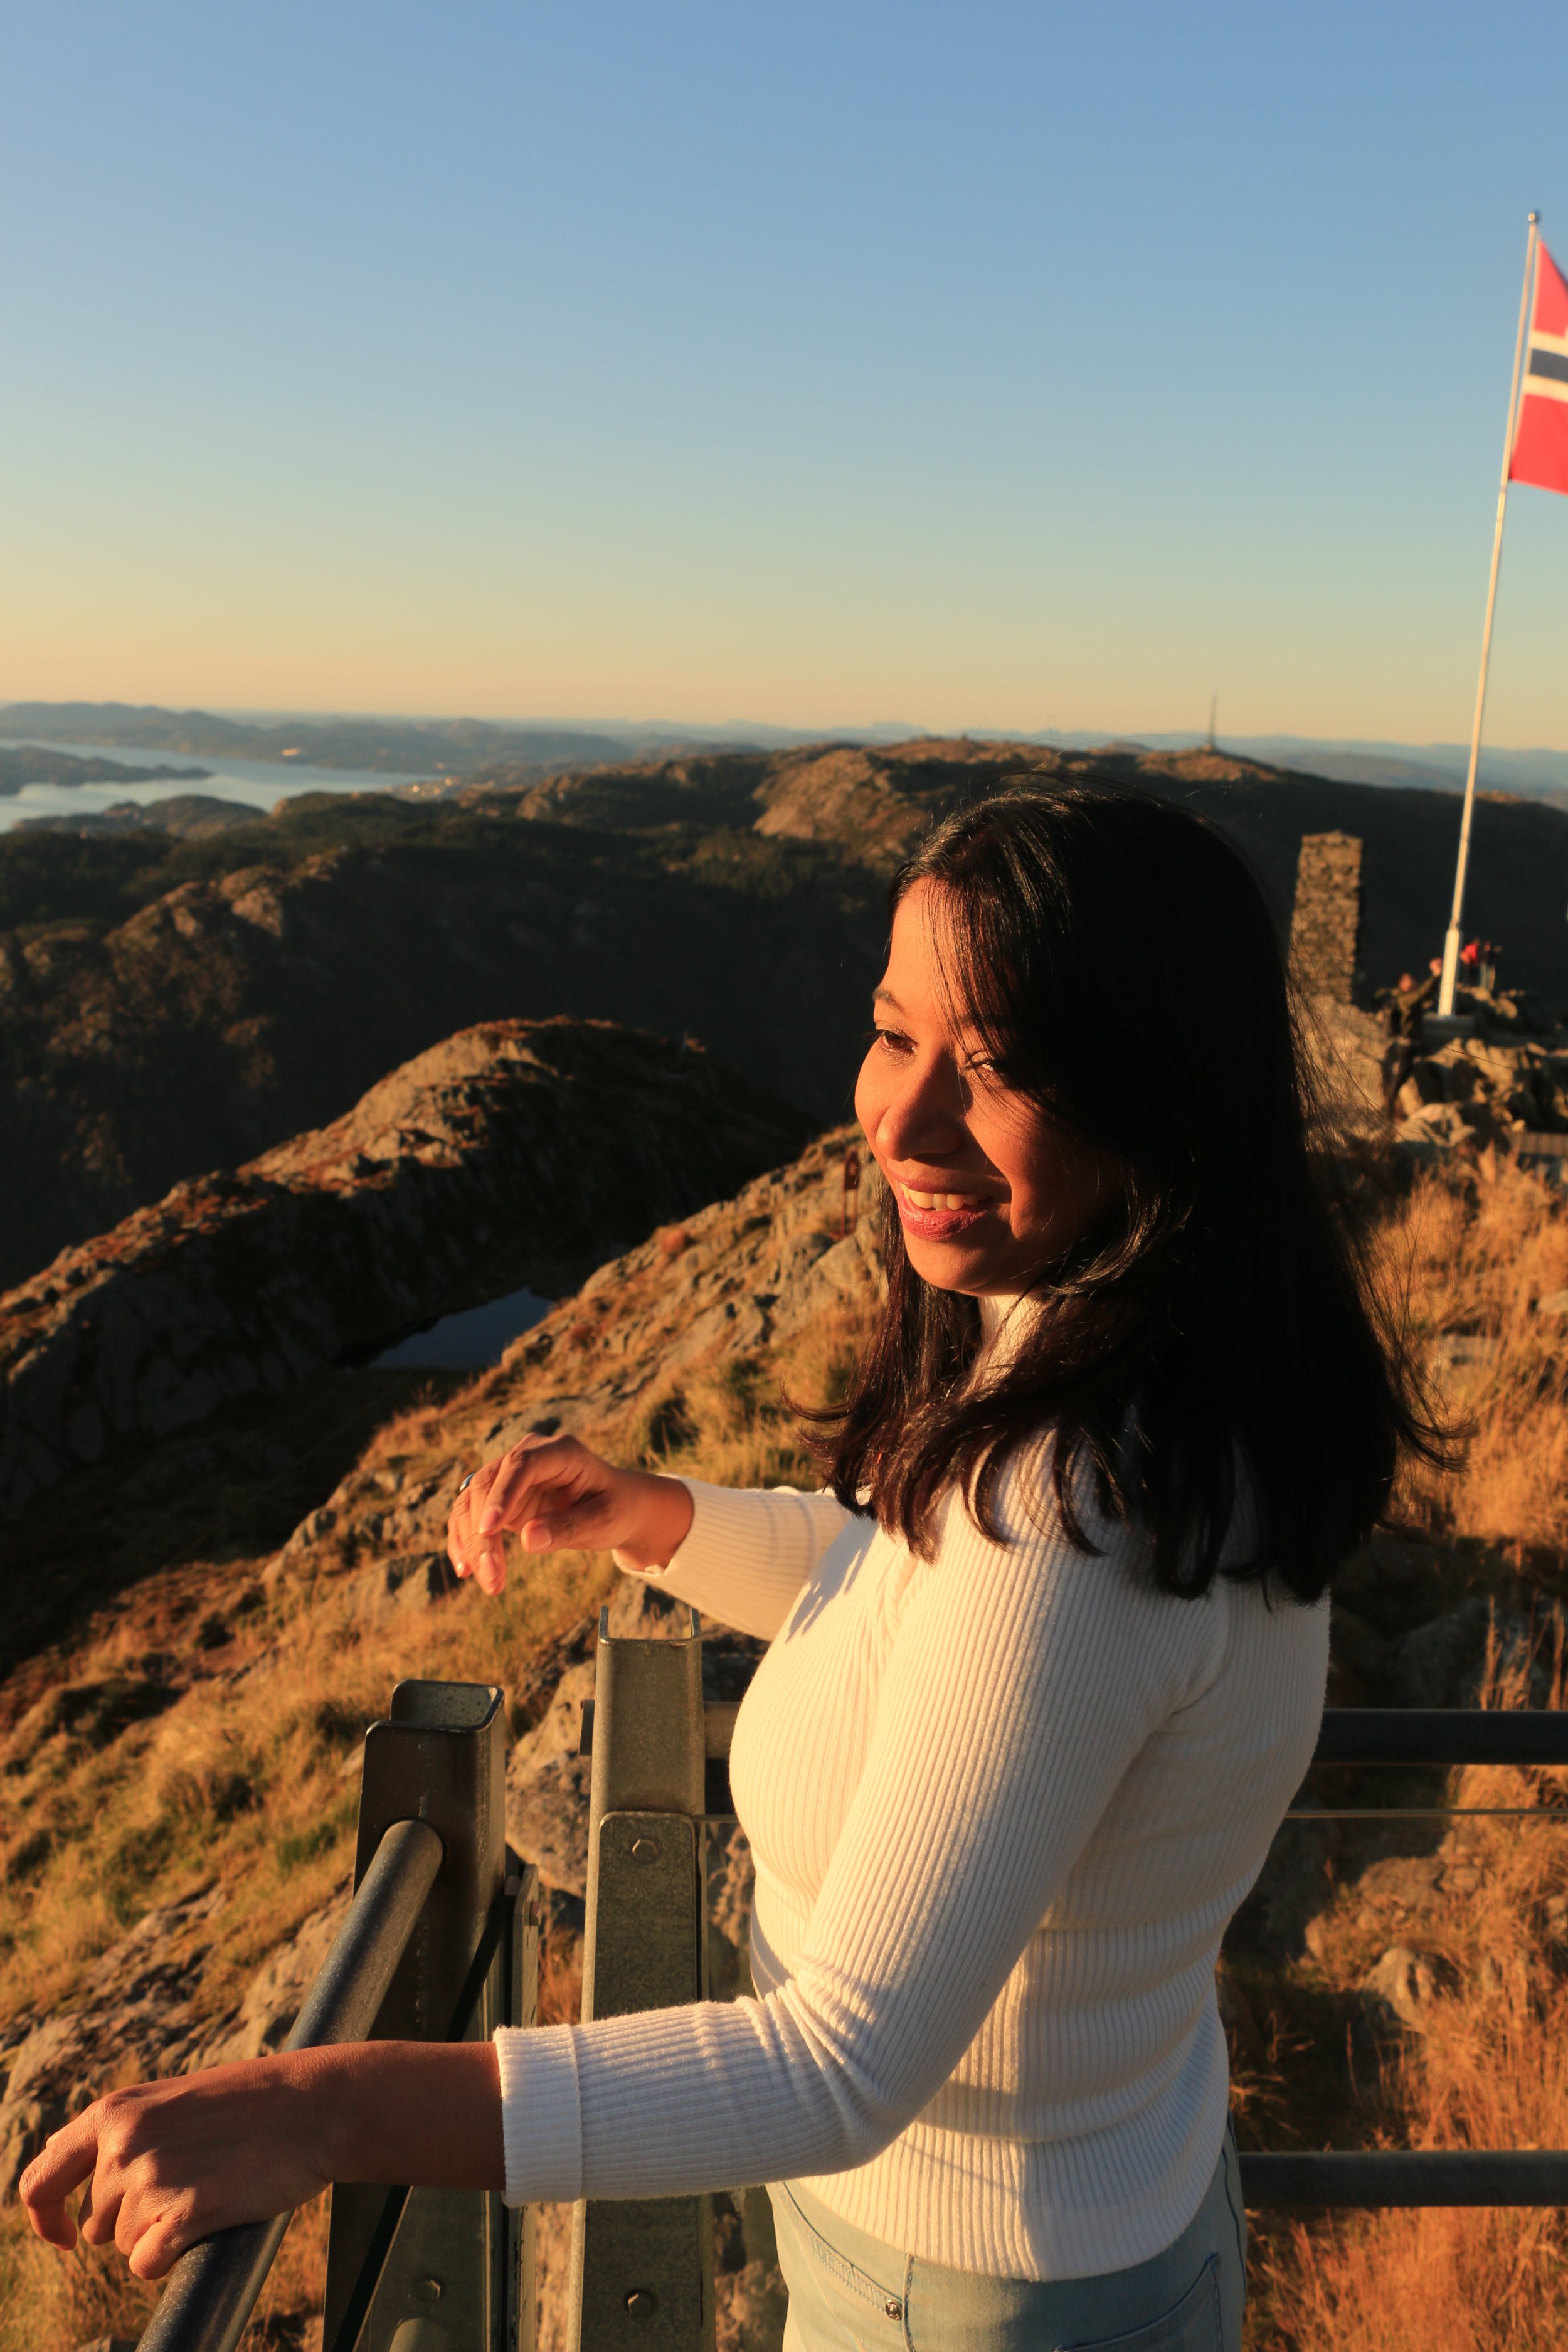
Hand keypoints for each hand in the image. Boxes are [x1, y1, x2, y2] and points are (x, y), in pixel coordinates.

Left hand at [18, 2053, 332, 2280]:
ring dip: (160, 2232)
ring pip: (125, 2244)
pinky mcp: (185, 2213)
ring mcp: (153, 2179)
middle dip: (134, 2217)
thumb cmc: (249, 2102)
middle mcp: (123, 2145)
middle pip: (97, 2223)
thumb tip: (60, 2165)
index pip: (41, 2180)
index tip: (65, 2240)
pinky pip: (148, 2265)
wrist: (314, 2104)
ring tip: (209, 2188)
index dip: (45, 2218)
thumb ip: (119, 2132)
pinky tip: (207, 2220)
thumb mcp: (169, 2098)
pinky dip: (171, 2256)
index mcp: (114, 2112)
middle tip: (191, 2181)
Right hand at [447, 1432, 693, 1592]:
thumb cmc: (615, 1509)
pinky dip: (465, 1541)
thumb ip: (569, 1527)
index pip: (521, 1465)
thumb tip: (527, 1540)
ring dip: (472, 1542)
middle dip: (483, 1533)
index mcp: (561, 1451)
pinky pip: (470, 1515)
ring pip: (472, 1501)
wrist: (615, 1507)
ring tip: (489, 1583)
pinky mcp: (499, 1497)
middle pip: (489, 1484)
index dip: (502, 1495)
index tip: (489, 1529)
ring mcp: (509, 1475)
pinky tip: (466, 1571)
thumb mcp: (604, 1521)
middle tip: (492, 1577)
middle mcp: (528, 1456)